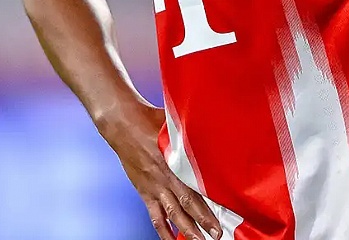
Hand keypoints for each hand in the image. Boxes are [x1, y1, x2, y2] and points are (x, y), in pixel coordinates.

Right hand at [98, 103, 222, 239]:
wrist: (122, 125)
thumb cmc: (149, 120)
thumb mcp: (173, 125)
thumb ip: (190, 134)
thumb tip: (212, 132)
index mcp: (174, 160)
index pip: (196, 185)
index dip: (210, 199)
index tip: (225, 211)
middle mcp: (165, 177)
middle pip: (187, 203)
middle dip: (203, 221)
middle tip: (217, 234)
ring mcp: (154, 186)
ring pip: (172, 213)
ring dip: (186, 230)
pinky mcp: (145, 191)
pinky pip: (154, 215)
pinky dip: (162, 230)